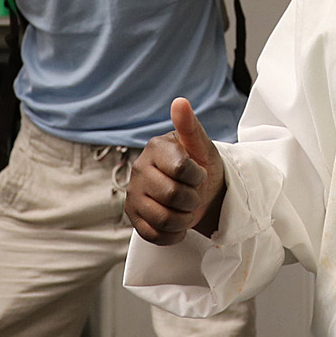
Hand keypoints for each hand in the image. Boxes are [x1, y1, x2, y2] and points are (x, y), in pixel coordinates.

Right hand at [126, 98, 227, 244]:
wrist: (200, 194)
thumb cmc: (201, 168)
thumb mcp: (203, 148)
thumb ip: (190, 126)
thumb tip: (180, 102)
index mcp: (155, 148)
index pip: (181, 169)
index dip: (197, 177)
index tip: (199, 174)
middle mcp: (139, 170)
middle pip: (172, 196)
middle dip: (192, 199)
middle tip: (194, 194)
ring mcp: (133, 195)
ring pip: (163, 219)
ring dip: (184, 219)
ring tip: (187, 209)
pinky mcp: (132, 217)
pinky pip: (154, 235)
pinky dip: (173, 234)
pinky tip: (178, 222)